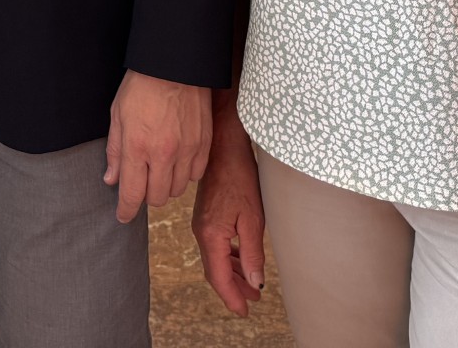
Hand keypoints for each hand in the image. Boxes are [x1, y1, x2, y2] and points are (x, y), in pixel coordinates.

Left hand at [104, 70, 211, 222]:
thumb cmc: (142, 86)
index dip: (126, 210)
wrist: (175, 64)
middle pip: (157, 198)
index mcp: (138, 147)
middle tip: (142, 181)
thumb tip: (112, 180)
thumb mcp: (117, 116)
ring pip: (178, 190)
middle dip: (146, 196)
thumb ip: (115, 151)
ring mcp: (187, 150)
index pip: (132, 194)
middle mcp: (164, 154)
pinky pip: (196, 175)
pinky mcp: (204, 144)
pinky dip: (186, 174)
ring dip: (166, 185)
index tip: (123, 216)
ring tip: (160, 167)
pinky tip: (178, 160)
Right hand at [192, 116, 264, 315]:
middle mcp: (201, 232)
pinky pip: (216, 246)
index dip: (232, 297)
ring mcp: (202, 224)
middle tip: (251, 302)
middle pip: (215, 271)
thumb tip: (255, 281)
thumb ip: (252, 252)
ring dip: (233, 274)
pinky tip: (242, 259)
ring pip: (216, 259)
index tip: (245, 312)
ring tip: (252, 285)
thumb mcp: (253, 217)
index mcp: (210, 235)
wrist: (223, 145)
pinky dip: (229, 258)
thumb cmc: (239, 175)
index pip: (219, 277)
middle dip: (233, 289)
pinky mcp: (207, 216)